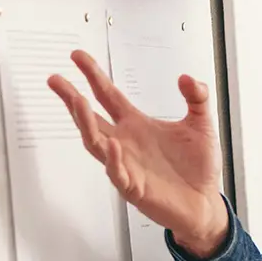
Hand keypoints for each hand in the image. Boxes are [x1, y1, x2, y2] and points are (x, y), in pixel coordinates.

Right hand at [48, 51, 228, 256]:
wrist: (205, 203)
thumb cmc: (198, 168)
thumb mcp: (202, 124)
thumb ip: (197, 98)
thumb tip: (186, 78)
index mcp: (137, 125)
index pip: (107, 95)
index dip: (93, 75)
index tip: (77, 57)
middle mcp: (125, 143)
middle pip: (90, 118)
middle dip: (72, 99)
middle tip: (56, 81)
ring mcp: (126, 165)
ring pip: (95, 143)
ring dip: (85, 123)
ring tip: (78, 103)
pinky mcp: (133, 187)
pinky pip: (117, 172)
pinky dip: (112, 159)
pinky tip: (112, 145)